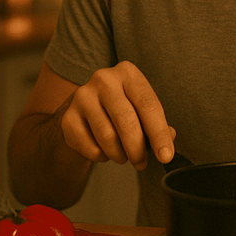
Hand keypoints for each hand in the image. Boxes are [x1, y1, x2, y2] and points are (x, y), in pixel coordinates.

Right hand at [58, 61, 174, 170]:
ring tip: (123, 156)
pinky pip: (90, 147)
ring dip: (120, 155)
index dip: (159, 134)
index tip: (166, 156)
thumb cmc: (122, 109)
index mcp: (127, 73)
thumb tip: (168, 143)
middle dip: (138, 149)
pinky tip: (104, 151)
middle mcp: (103, 79)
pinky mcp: (68, 117)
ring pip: (108, 137)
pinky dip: (101, 156)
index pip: (148, 105)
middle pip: (127, 121)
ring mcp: (82, 96)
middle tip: (141, 163)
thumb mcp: (142, 109)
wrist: (86, 109)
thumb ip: (158, 125)